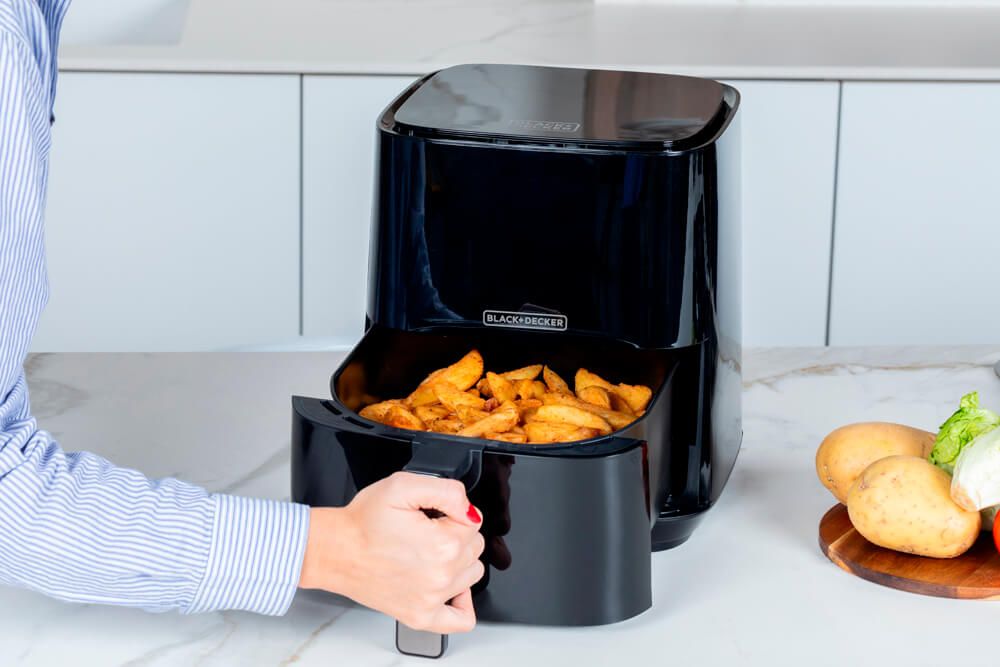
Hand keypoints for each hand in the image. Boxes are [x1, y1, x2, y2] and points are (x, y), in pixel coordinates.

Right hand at [298, 472, 485, 633]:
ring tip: (429, 553)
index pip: (473, 521)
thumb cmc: (362, 522)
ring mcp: (433, 599)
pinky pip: (461, 619)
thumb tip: (469, 508)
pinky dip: (462, 602)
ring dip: (458, 561)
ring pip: (472, 574)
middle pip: (475, 547)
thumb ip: (447, 491)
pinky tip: (449, 587)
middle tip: (425, 531)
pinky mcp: (421, 616)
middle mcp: (442, 575)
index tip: (432, 514)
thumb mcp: (402, 486)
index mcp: (443, 543)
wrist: (335, 551)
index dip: (452, 512)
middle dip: (455, 534)